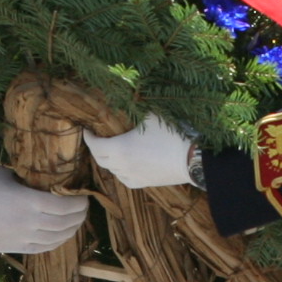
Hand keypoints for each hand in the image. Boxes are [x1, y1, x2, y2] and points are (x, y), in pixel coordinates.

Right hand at [0, 163, 86, 253]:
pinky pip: (39, 249)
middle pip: (64, 226)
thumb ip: (26, 181)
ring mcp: (16, 239)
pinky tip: (57, 235)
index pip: (65, 207)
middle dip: (78, 217)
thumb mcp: (3, 172)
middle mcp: (26, 225)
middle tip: (83, 207)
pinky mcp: (7, 247)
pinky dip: (53, 243)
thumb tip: (43, 183)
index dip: (79, 203)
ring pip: (54, 241)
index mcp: (27, 202)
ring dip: (69, 231)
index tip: (84, 195)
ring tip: (74, 221)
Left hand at [81, 111, 197, 190]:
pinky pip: (126, 179)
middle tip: (97, 139)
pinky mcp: (145, 183)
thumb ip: (135, 109)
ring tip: (111, 150)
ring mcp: (134, 177)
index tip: (87, 129)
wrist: (194, 158)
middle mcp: (122, 166)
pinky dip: (121, 172)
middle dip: (96, 149)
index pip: (95, 146)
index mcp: (120, 149)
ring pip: (113, 171)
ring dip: (109, 161)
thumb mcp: (151, 115)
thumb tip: (126, 98)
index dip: (88, 137)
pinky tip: (125, 166)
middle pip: (101, 160)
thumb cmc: (172, 134)